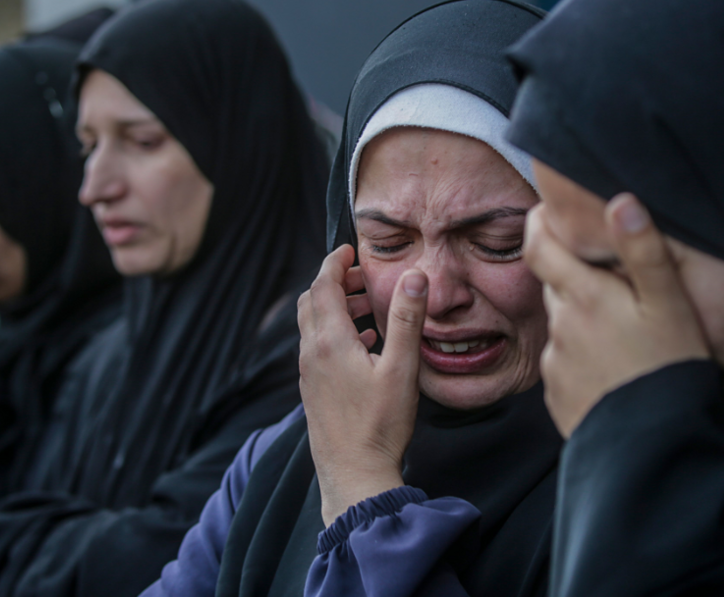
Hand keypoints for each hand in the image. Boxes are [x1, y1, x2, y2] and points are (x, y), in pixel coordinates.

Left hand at [297, 244, 428, 525]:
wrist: (353, 474)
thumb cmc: (379, 424)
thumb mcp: (401, 369)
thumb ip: (405, 320)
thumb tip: (414, 277)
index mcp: (328, 341)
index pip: (322, 285)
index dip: (334, 262)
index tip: (350, 249)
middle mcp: (312, 353)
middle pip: (312, 301)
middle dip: (334, 283)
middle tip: (363, 278)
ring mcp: (309, 374)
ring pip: (313, 325)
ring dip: (336, 308)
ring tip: (367, 309)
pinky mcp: (313, 391)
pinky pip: (317, 348)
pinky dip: (335, 333)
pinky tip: (364, 345)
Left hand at [523, 193, 709, 437]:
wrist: (655, 451)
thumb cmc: (670, 370)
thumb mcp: (669, 305)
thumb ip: (644, 251)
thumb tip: (621, 202)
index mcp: (583, 296)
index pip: (538, 245)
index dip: (541, 224)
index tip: (553, 214)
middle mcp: (560, 328)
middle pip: (556, 286)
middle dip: (576, 276)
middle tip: (614, 281)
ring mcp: (556, 366)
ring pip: (565, 328)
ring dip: (587, 323)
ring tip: (628, 336)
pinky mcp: (560, 398)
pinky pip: (568, 367)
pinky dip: (587, 361)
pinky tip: (619, 371)